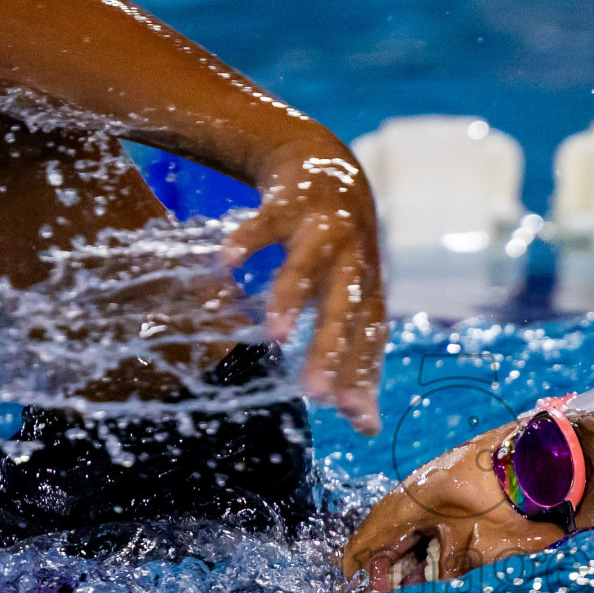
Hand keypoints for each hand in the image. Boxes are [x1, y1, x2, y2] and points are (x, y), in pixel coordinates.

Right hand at [222, 137, 386, 435]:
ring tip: (275, 335)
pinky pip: (265, 223)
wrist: (327, 165)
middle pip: (343, 310)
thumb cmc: (341, 251)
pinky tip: (225, 264)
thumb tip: (367, 427)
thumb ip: (357, 359)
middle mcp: (352, 261)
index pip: (369, 339)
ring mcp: (322, 229)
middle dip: (330, 351)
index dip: (364, 376)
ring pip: (308, 266)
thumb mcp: (355, 299)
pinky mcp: (289, 202)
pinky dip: (247, 241)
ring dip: (291, 298)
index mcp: (367, 290)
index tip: (355, 418)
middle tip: (314, 395)